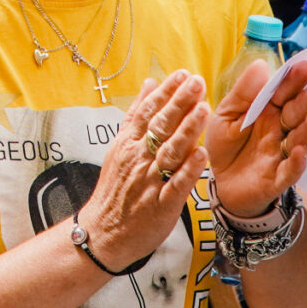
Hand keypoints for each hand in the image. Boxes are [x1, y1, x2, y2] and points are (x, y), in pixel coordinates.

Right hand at [73, 72, 208, 272]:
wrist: (103, 232)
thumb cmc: (115, 189)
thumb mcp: (119, 147)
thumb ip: (136, 115)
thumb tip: (149, 84)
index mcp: (129, 144)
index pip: (148, 111)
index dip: (166, 92)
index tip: (182, 75)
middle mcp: (139, 159)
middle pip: (160, 126)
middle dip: (180, 103)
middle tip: (197, 82)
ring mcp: (150, 181)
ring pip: (170, 151)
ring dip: (188, 129)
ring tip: (203, 108)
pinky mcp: (162, 204)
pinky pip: (176, 185)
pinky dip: (188, 170)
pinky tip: (201, 154)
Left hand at [206, 57, 306, 220]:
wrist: (220, 184)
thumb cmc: (226, 145)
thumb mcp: (226, 115)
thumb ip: (243, 93)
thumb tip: (261, 64)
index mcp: (268, 112)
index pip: (283, 93)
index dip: (293, 80)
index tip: (305, 65)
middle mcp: (280, 131)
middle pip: (297, 114)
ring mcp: (281, 154)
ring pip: (300, 141)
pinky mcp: (277, 179)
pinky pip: (289, 172)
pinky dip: (296, 163)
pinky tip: (300, 152)